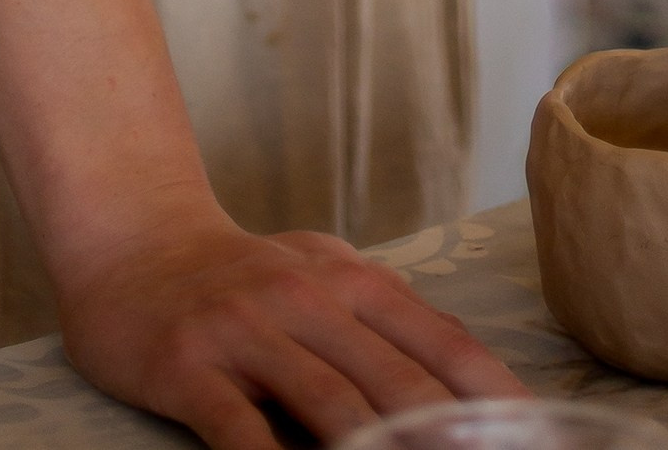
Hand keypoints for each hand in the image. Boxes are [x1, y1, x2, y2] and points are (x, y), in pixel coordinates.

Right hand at [60, 203, 527, 449]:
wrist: (133, 238)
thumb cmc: (240, 273)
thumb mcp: (321, 274)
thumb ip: (381, 317)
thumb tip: (462, 376)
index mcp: (354, 282)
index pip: (442, 344)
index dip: (492, 398)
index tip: (534, 439)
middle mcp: (309, 300)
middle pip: (397, 381)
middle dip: (447, 437)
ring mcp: (248, 331)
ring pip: (330, 404)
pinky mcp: (189, 365)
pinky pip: (237, 429)